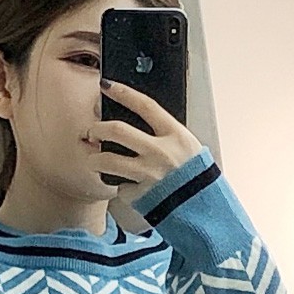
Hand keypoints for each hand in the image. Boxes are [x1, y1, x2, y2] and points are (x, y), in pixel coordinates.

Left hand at [86, 80, 202, 206]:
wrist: (202, 208)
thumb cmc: (193, 176)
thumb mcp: (186, 147)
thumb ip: (163, 135)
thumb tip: (133, 123)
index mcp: (175, 135)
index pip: (145, 105)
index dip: (123, 93)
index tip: (106, 85)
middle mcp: (160, 152)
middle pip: (117, 131)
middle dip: (97, 128)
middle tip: (91, 131)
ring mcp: (148, 174)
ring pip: (108, 160)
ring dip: (94, 159)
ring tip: (94, 160)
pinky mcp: (140, 195)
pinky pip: (120, 187)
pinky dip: (120, 186)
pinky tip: (127, 186)